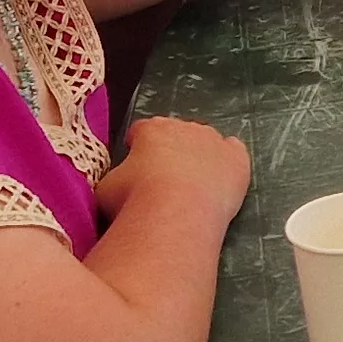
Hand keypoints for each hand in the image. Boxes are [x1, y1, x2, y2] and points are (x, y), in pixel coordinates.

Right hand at [96, 115, 250, 225]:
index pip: (141, 131)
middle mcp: (184, 127)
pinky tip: (222, 177)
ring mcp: (214, 141)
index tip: (135, 166)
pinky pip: (234, 151)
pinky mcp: (237, 158)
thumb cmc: (135, 201)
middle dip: (169, 152)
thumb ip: (114, 177)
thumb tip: (116, 182)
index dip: (137, 148)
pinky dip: (227, 161)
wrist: (177, 214)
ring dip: (197, 157)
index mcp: (150, 130)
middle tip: (162, 182)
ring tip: (190, 186)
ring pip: (205, 142)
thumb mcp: (106, 188)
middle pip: (175, 134)